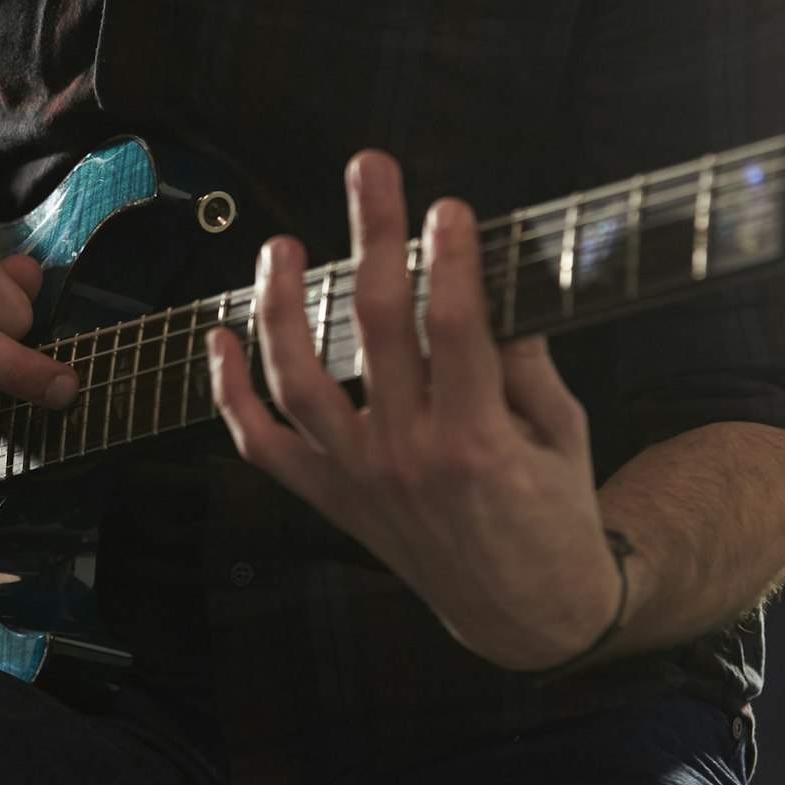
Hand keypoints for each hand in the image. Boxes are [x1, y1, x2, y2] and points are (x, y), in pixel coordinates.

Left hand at [207, 151, 622, 671]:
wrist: (525, 615)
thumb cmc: (552, 516)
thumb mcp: (565, 435)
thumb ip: (528, 363)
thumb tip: (494, 289)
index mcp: (478, 439)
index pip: (453, 326)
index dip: (447, 257)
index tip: (446, 206)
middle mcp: (408, 456)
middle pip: (375, 325)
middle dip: (372, 235)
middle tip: (369, 169)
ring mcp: (360, 478)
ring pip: (298, 380)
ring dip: (279, 306)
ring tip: (277, 245)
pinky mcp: (331, 498)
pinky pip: (264, 446)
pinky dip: (232, 394)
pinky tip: (220, 338)